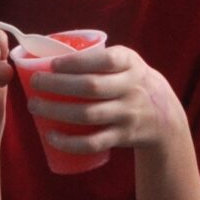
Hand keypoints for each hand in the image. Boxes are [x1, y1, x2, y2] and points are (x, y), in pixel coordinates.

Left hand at [24, 45, 189, 153]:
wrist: (165, 116)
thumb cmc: (131, 83)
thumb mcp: (127, 63)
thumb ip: (98, 58)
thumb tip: (48, 56)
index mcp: (130, 64)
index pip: (105, 60)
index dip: (76, 62)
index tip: (52, 64)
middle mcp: (131, 88)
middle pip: (91, 87)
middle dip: (57, 85)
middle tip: (35, 84)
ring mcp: (128, 114)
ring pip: (88, 115)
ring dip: (56, 112)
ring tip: (35, 106)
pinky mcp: (123, 136)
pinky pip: (93, 142)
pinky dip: (69, 142)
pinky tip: (51, 136)